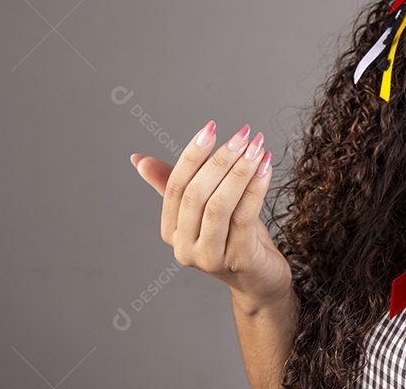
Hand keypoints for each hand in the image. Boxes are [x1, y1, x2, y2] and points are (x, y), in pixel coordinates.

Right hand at [131, 120, 291, 308]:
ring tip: (256, 145)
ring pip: (220, 205)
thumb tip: (139, 160)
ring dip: (240, 170)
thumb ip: (175, 185)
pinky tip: (266, 165)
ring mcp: (210, 257)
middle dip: (220, 159)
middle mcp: (184, 247)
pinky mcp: (238, 260)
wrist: (261, 279)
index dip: (192, 154)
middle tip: (242, 133)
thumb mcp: (205, 208)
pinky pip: (245, 217)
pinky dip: (256, 187)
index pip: (175, 186)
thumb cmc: (234, 237)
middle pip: (197, 194)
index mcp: (171, 231)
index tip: (210, 126)